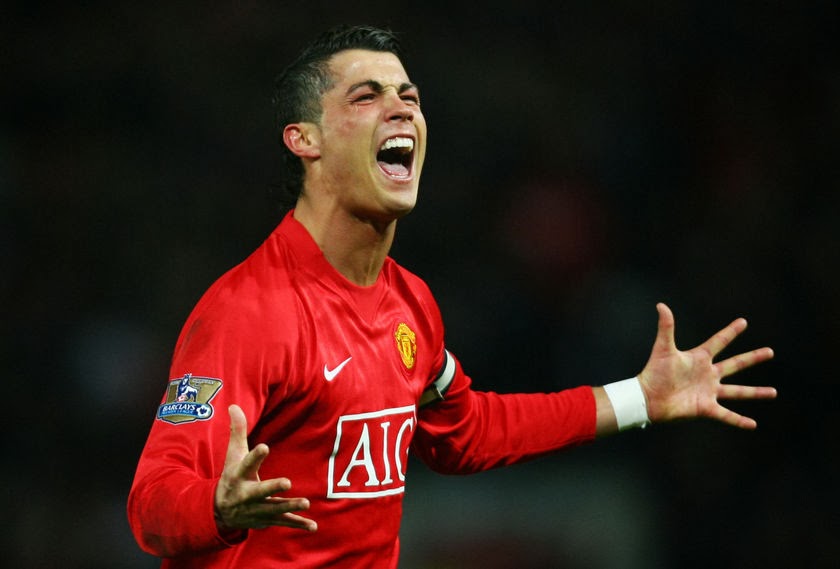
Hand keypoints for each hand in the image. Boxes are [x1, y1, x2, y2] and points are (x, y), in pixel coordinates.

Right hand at [214, 404, 317, 532]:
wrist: (218, 511)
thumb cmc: (232, 476)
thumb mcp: (233, 455)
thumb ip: (237, 431)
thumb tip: (233, 405)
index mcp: (238, 476)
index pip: (246, 463)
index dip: (255, 456)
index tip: (265, 446)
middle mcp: (246, 494)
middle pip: (259, 491)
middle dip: (271, 488)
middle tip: (287, 482)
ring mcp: (256, 509)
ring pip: (273, 509)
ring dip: (289, 507)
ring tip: (306, 502)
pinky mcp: (266, 519)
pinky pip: (283, 522)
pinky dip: (298, 524)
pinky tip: (313, 526)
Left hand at [638, 303, 775, 428]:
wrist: (647, 397)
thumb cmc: (654, 372)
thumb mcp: (663, 349)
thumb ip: (666, 327)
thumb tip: (661, 305)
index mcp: (699, 358)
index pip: (718, 341)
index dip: (730, 332)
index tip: (743, 321)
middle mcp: (708, 374)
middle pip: (735, 364)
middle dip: (752, 358)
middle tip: (770, 351)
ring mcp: (708, 391)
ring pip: (737, 391)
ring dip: (755, 392)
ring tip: (773, 392)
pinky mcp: (705, 408)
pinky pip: (726, 415)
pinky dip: (739, 420)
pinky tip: (753, 424)